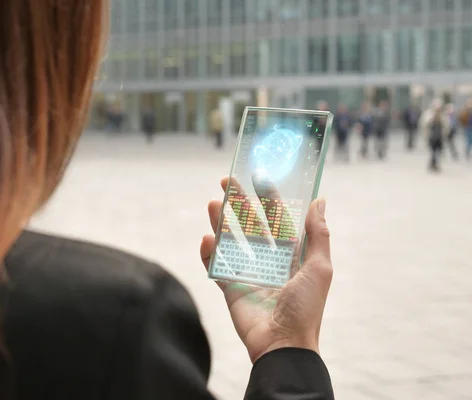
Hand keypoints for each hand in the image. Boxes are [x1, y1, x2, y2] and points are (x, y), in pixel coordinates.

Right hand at [200, 177, 332, 362]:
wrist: (282, 344)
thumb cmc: (306, 307)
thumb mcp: (320, 267)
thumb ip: (318, 234)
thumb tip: (320, 201)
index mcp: (291, 253)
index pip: (278, 217)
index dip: (269, 196)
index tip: (258, 175)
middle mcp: (269, 259)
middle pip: (250, 223)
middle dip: (239, 202)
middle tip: (226, 181)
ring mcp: (248, 272)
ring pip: (231, 239)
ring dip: (221, 221)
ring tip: (211, 203)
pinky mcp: (230, 286)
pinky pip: (216, 265)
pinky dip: (209, 252)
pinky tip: (207, 239)